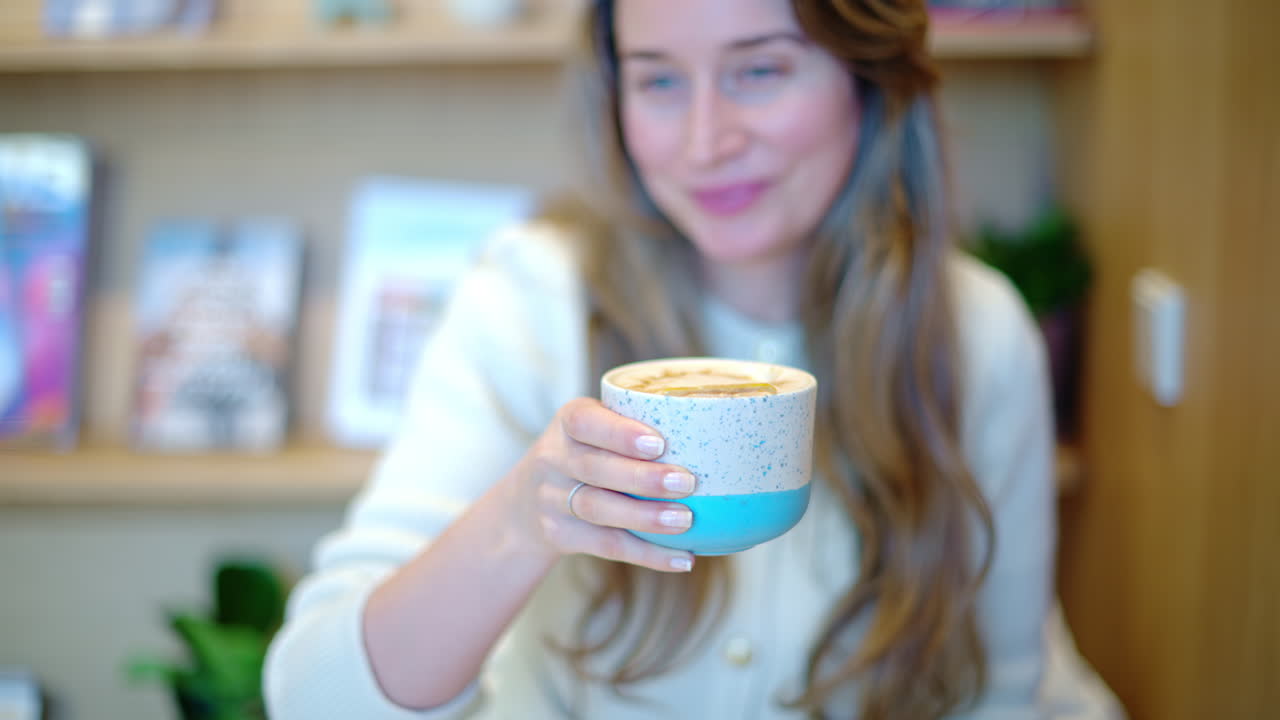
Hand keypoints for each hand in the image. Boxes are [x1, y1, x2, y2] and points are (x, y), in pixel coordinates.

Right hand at [505, 398, 698, 572]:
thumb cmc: (586, 453)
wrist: (524, 502)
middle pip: (594, 468)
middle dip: (641, 477)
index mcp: (569, 421)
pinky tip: (682, 558)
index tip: (658, 443)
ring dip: (644, 516)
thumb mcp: (595, 430)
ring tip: (685, 521)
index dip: (620, 433)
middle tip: (686, 482)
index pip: (585, 422)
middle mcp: (553, 458)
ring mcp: (552, 499)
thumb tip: (722, 435)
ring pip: (597, 508)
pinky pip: (606, 546)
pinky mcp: (561, 535)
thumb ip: (636, 427)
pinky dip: (647, 554)